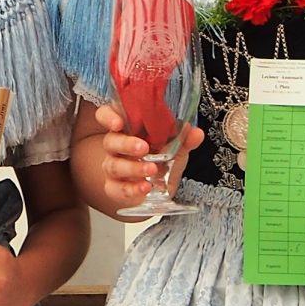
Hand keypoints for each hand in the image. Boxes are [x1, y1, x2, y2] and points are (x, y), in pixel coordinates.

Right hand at [83, 103, 200, 214]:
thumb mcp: (175, 149)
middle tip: (143, 148)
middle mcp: (117, 146)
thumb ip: (184, 140)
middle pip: (111, 141)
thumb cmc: (161, 160)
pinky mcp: (114, 187)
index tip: (118, 122)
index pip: (108, 116)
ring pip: (113, 165)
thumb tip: (196, 132)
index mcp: (128, 129)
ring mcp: (114, 167)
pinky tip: (145, 187)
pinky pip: (116, 188)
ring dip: (133, 168)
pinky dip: (131, 189)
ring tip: (152, 170)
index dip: (108, 116)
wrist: (157, 190)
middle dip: (126, 144)